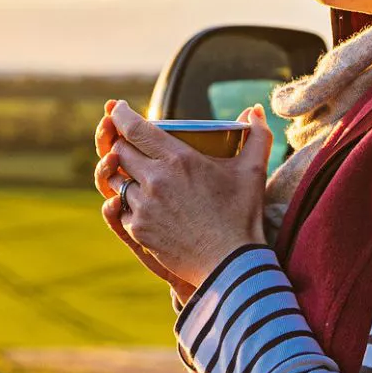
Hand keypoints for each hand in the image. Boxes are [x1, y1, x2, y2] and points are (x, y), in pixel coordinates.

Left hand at [95, 100, 271, 300]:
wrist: (230, 264)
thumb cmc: (242, 216)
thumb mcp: (253, 171)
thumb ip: (256, 135)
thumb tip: (253, 110)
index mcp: (178, 159)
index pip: (134, 128)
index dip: (119, 114)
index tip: (116, 108)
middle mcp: (154, 180)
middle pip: (119, 152)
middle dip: (120, 144)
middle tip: (129, 143)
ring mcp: (143, 207)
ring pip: (116, 181)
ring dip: (123, 175)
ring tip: (135, 174)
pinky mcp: (138, 231)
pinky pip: (121, 209)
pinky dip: (127, 203)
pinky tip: (142, 202)